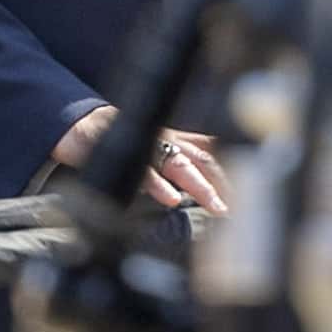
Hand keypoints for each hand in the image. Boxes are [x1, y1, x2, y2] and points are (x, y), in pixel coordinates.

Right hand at [55, 102, 228, 212]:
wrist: (77, 124)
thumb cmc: (118, 136)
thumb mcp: (153, 144)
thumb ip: (177, 154)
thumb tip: (209, 168)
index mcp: (174, 138)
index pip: (211, 149)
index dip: (233, 168)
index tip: (253, 188)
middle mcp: (165, 139)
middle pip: (203, 158)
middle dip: (225, 181)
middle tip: (241, 207)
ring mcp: (145, 146)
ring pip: (180, 165)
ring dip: (200, 187)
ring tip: (217, 207)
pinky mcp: (124, 154)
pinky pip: (144, 172)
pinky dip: (159, 186)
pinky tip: (172, 199)